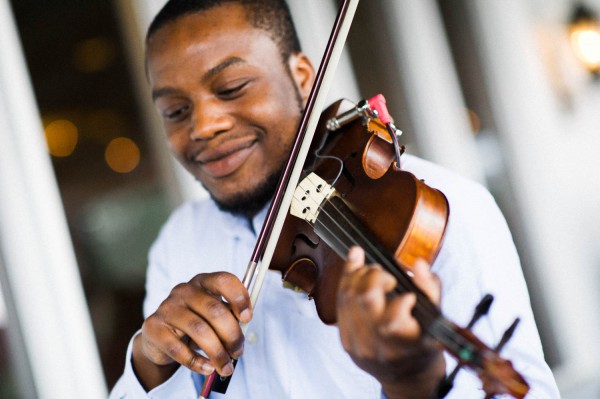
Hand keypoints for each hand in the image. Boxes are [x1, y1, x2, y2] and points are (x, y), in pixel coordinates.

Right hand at [132, 272, 251, 389]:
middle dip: (231, 334)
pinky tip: (207, 368)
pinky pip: (179, 348)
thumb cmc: (195, 323)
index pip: (223, 280)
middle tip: (238, 352)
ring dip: (217, 352)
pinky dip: (197, 362)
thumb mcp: (212, 316)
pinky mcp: (154, 328)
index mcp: (203, 282)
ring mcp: (167, 307)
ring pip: (199, 330)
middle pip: (214, 310)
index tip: (247, 318)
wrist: (160, 338)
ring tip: (226, 367)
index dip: (238, 298)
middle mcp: (184, 290)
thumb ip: (229, 318)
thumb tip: (242, 333)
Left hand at [336, 247, 444, 398]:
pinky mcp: (344, 340)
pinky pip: (339, 304)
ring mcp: (358, 345)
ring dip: (358, 275)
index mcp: (405, 347)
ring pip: (348, 298)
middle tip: (388, 276)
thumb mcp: (434, 319)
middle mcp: (378, 349)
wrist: (406, 375)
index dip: (402, 300)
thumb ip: (429, 288)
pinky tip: (355, 267)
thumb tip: (418, 264)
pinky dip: (346, 281)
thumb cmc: (423, 343)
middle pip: (365, 300)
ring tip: (373, 271)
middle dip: (376, 276)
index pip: (393, 320)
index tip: (409, 296)